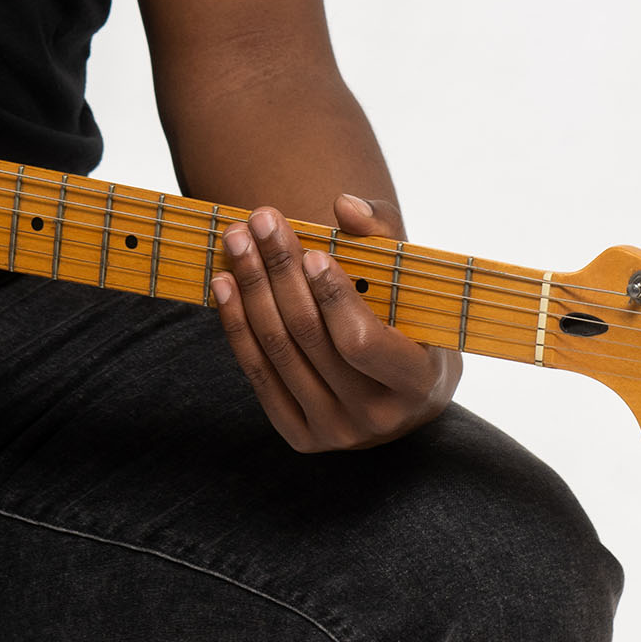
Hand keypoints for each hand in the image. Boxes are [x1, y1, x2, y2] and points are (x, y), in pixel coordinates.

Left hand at [211, 192, 459, 451]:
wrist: (400, 391)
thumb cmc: (409, 321)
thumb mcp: (411, 279)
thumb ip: (383, 235)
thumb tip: (344, 205)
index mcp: (416, 382)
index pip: (361, 342)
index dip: (333, 297)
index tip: (311, 252)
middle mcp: (376, 417)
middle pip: (309, 337)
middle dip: (279, 271)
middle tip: (261, 220)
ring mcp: (335, 432)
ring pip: (278, 351)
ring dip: (251, 287)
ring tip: (236, 239)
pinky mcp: (300, 436)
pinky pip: (258, 375)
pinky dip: (236, 325)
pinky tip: (224, 282)